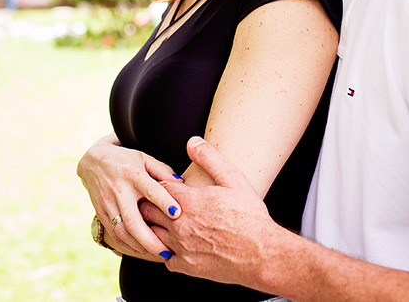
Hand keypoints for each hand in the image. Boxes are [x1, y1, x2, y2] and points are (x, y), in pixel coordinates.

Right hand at [77, 133, 181, 258]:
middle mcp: (119, 190)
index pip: (150, 190)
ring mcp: (108, 203)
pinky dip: (128, 246)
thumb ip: (163, 171)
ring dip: (140, 247)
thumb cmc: (125, 160)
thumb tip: (182, 184)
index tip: (177, 214)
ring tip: (158, 253)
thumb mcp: (144, 159)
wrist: (93, 161)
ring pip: (122, 232)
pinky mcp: (100, 212)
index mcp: (133, 175)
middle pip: (133, 221)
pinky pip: (113, 234)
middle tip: (167, 251)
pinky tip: (142, 250)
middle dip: (150, 240)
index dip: (164, 202)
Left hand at [141, 137, 276, 285]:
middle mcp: (178, 224)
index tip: (166, 185)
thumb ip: (209, 158)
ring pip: (151, 234)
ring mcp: (180, 247)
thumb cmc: (250, 217)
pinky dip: (167, 251)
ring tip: (164, 222)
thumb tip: (192, 142)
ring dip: (155, 227)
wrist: (261, 254)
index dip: (160, 184)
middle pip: (147, 210)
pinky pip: (165, 259)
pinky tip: (178, 245)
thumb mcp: (233, 179)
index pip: (156, 187)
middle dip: (151, 204)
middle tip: (157, 202)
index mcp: (187, 201)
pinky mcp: (186, 266)